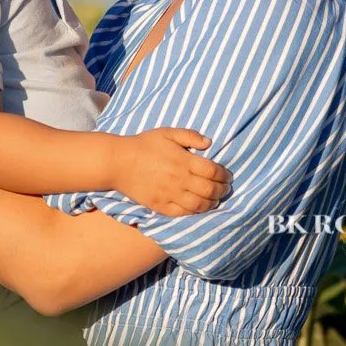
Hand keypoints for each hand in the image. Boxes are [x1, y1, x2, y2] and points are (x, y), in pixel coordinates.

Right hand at [111, 127, 228, 217]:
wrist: (118, 162)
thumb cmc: (144, 145)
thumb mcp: (167, 133)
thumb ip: (190, 136)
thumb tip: (209, 142)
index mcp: (183, 160)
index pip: (213, 171)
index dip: (224, 175)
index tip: (228, 176)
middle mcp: (179, 179)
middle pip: (209, 189)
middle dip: (222, 190)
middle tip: (225, 189)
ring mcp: (169, 194)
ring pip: (198, 205)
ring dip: (211, 203)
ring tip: (215, 200)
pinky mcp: (160, 206)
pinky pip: (182, 213)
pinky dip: (194, 212)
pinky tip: (198, 208)